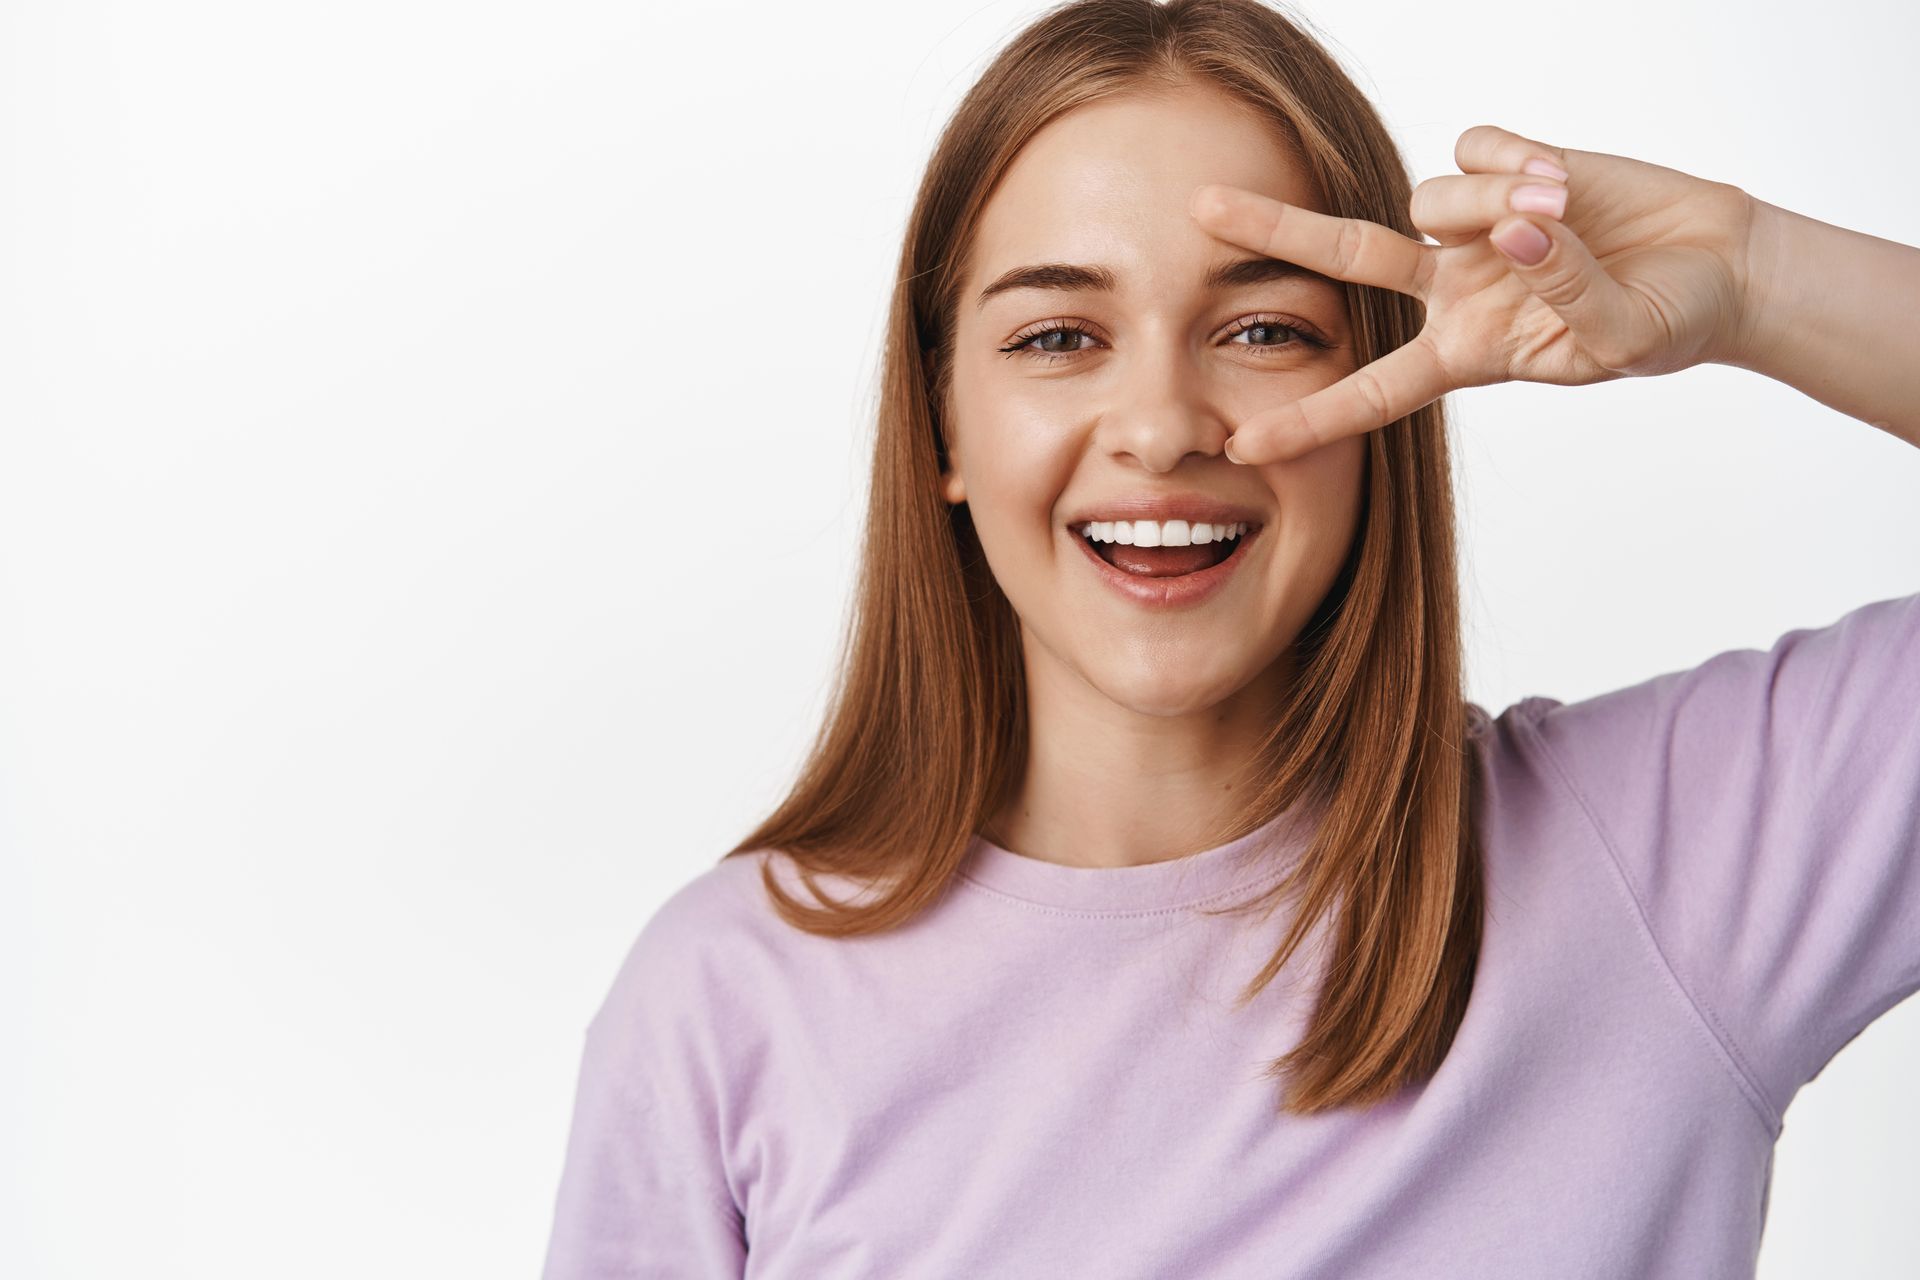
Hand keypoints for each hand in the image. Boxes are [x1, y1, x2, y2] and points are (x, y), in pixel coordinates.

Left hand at [1189, 124, 1763, 463]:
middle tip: (1198, 211)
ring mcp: (1472, 225)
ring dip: (1491, 202)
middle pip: (1343, 256)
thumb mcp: (1615, 337)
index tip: (1239, 445)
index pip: (1371, 392)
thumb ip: (1563, 291)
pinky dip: (1514, 161)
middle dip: (1273, 231)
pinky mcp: (1507, 167)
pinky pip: (1475, 149)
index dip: (1308, 419)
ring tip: (1562, 211)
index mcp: (1462, 352)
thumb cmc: (1664, 322)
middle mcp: (1450, 287)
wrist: (1719, 266)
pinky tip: (1562, 178)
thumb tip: (1515, 229)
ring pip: (1431, 197)